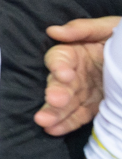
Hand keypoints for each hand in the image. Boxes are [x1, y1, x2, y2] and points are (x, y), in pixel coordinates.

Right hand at [35, 16, 119, 134]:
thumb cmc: (121, 38)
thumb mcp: (109, 28)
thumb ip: (82, 28)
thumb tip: (53, 31)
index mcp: (76, 51)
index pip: (60, 58)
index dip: (59, 65)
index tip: (65, 74)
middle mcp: (75, 73)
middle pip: (59, 83)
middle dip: (55, 93)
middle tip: (55, 100)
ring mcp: (83, 91)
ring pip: (65, 103)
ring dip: (54, 113)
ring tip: (45, 123)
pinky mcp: (92, 106)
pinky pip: (78, 116)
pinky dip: (66, 124)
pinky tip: (53, 130)